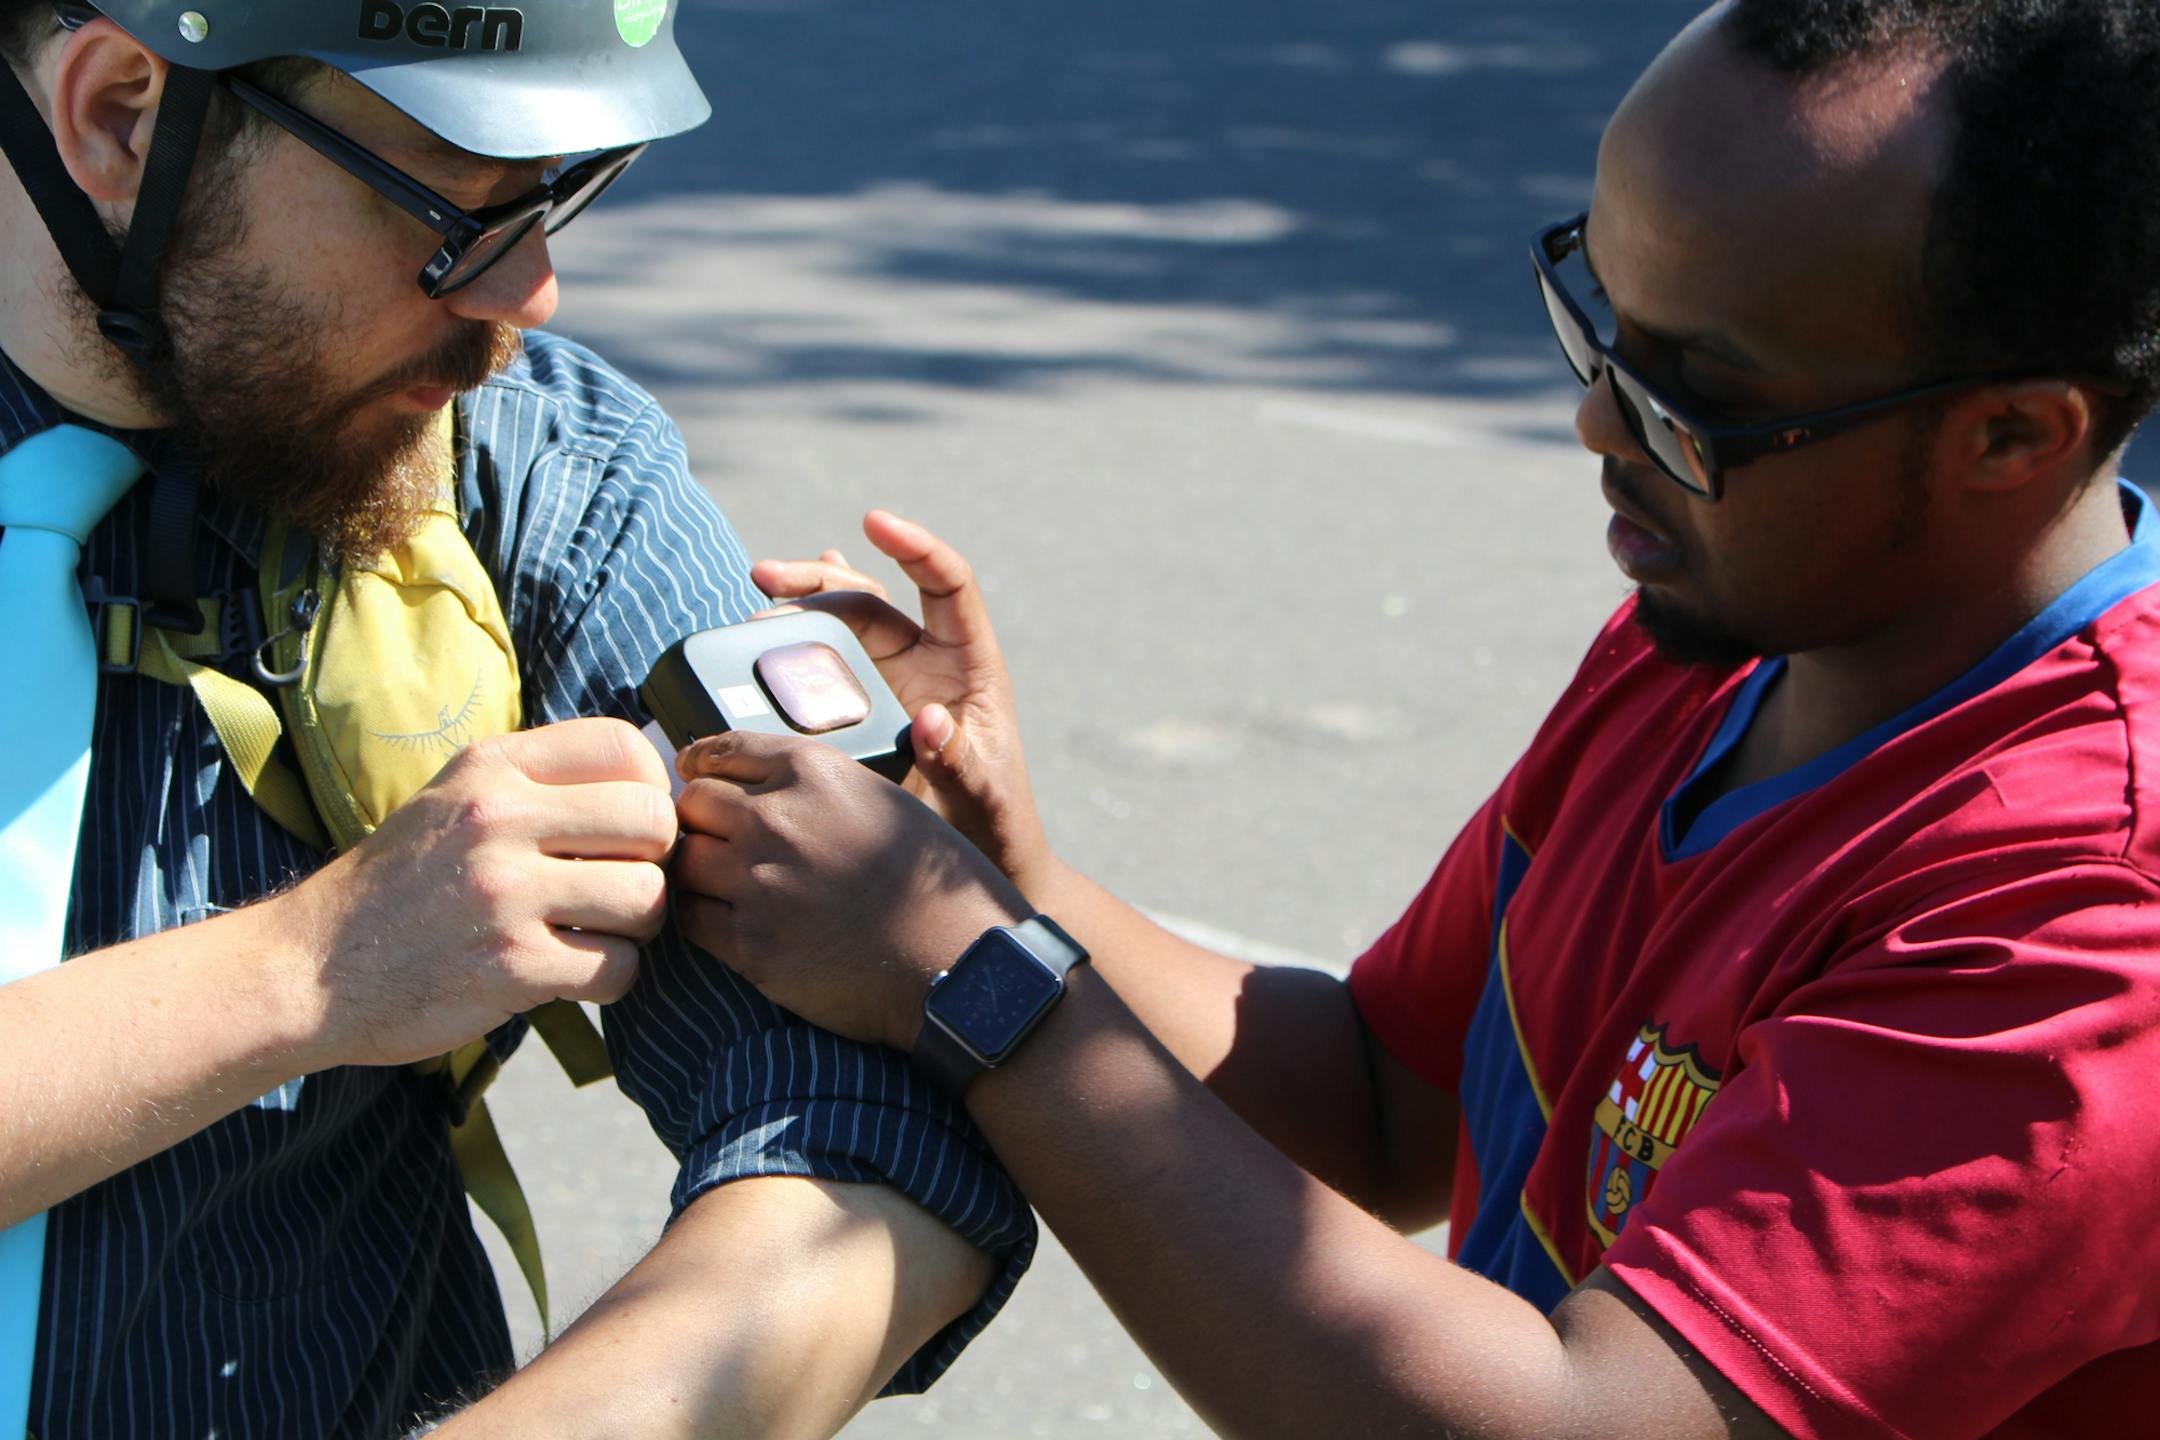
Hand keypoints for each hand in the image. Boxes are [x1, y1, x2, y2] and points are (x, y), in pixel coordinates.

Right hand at [280, 717, 676, 1068]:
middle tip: (622, 888)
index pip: (625, 748)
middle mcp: (498, 818)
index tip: (628, 831)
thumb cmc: (402, 885)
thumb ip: (540, 781)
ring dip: (637, 927)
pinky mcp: (510, 966)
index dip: (650, 791)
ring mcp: (504, 893)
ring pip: (647, 898)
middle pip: (654, 823)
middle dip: (655, 863)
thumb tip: (651, 780)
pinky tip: (573, 974)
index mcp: (492, 767)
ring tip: (597, 933)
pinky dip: (610, 979)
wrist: (310, 969)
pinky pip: (618, 968)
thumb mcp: (455, 799)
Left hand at [670, 729, 1027, 1052]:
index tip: (695, 780)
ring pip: (684, 861)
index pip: (720, 751)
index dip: (701, 768)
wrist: (956, 959)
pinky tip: (732, 923)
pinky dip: (703, 919)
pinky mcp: (751, 944)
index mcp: (811, 772)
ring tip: (723, 886)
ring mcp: (759, 882)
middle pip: (692, 805)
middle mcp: (778, 819)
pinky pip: (691, 920)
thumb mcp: (882, 799)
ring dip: (698, 872)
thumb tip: (758, 787)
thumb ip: (815, 786)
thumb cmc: (931, 881)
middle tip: (716, 843)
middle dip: (701, 822)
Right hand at [751, 512, 1054, 892]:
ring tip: (755, 597)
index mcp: (969, 663)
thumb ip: (958, 762)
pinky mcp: (862, 711)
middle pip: (872, 596)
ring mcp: (891, 683)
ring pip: (841, 622)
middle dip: (819, 580)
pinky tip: (771, 614)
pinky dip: (800, 632)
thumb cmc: (993, 828)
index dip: (916, 547)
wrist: (978, 864)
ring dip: (799, 603)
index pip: (948, 583)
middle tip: (764, 577)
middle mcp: (928, 662)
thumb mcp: (981, 797)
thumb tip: (930, 719)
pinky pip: (827, 659)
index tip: (875, 522)